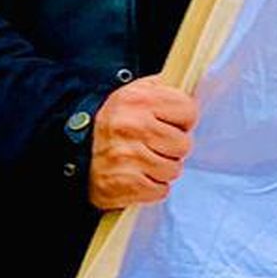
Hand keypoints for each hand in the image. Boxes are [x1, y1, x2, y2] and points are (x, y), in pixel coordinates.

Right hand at [85, 74, 197, 209]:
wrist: (75, 153)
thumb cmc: (115, 124)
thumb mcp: (135, 94)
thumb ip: (165, 89)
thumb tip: (201, 87)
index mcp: (138, 99)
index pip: (188, 111)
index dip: (181, 120)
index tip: (166, 123)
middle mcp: (131, 126)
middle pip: (184, 144)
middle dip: (171, 148)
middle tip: (152, 145)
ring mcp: (127, 156)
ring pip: (173, 170)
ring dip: (161, 170)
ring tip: (143, 161)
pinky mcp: (124, 183)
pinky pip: (160, 190)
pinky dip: (151, 188)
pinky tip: (136, 176)